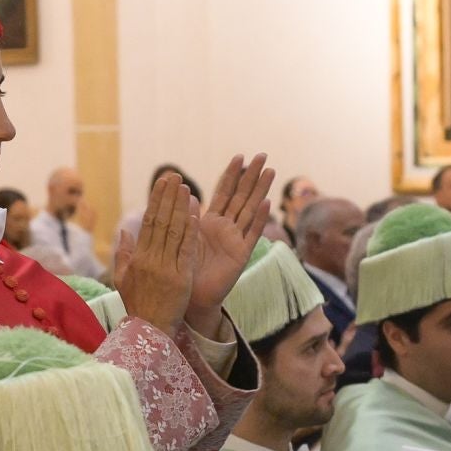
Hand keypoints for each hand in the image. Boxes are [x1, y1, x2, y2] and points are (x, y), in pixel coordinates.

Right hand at [113, 172, 197, 336]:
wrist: (149, 330)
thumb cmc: (138, 305)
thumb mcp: (123, 280)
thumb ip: (123, 254)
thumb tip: (124, 230)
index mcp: (138, 258)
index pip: (148, 223)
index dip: (156, 201)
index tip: (162, 183)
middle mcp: (151, 259)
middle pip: (161, 222)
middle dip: (168, 197)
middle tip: (174, 176)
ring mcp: (166, 268)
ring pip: (174, 232)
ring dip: (180, 208)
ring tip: (186, 188)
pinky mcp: (181, 277)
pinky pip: (186, 250)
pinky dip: (190, 231)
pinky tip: (195, 213)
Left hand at [186, 153, 275, 336]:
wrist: (189, 296)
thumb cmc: (182, 269)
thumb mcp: (180, 237)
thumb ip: (184, 216)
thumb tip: (183, 191)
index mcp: (210, 222)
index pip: (223, 193)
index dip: (231, 175)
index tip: (239, 156)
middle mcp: (225, 228)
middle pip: (241, 196)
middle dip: (251, 176)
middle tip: (262, 155)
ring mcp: (235, 240)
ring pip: (250, 210)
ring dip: (260, 190)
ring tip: (270, 171)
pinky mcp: (240, 254)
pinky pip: (251, 234)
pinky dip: (258, 219)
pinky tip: (267, 204)